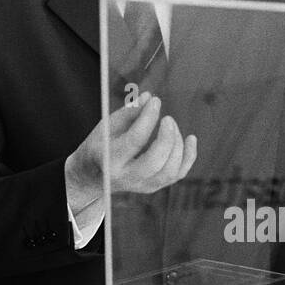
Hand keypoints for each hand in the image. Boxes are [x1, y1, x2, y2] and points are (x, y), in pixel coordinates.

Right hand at [66, 91, 196, 200]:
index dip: (148, 118)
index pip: (134, 140)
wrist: (93, 175)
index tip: (155, 101)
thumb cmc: (101, 144)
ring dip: (177, 145)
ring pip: (169, 171)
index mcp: (110, 160)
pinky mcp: (153, 186)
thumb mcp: (107, 126)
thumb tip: (149, 97)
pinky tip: (191, 139)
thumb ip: (128, 112)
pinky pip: (178, 175)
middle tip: (168, 118)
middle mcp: (126, 177)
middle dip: (166, 138)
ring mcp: (142, 185)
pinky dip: (188, 157)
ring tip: (171, 125)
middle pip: (154, 161)